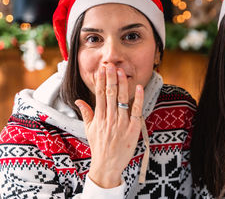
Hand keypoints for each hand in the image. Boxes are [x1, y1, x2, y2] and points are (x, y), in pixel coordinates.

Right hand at [75, 64, 142, 187]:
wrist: (107, 165)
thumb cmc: (99, 147)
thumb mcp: (89, 130)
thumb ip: (86, 113)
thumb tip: (79, 100)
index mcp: (99, 117)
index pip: (100, 95)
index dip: (101, 81)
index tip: (101, 69)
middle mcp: (110, 118)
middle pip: (110, 94)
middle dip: (110, 78)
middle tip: (111, 64)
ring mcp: (121, 123)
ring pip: (122, 100)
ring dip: (122, 84)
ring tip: (121, 71)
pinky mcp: (133, 129)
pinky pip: (136, 111)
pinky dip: (138, 99)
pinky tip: (139, 87)